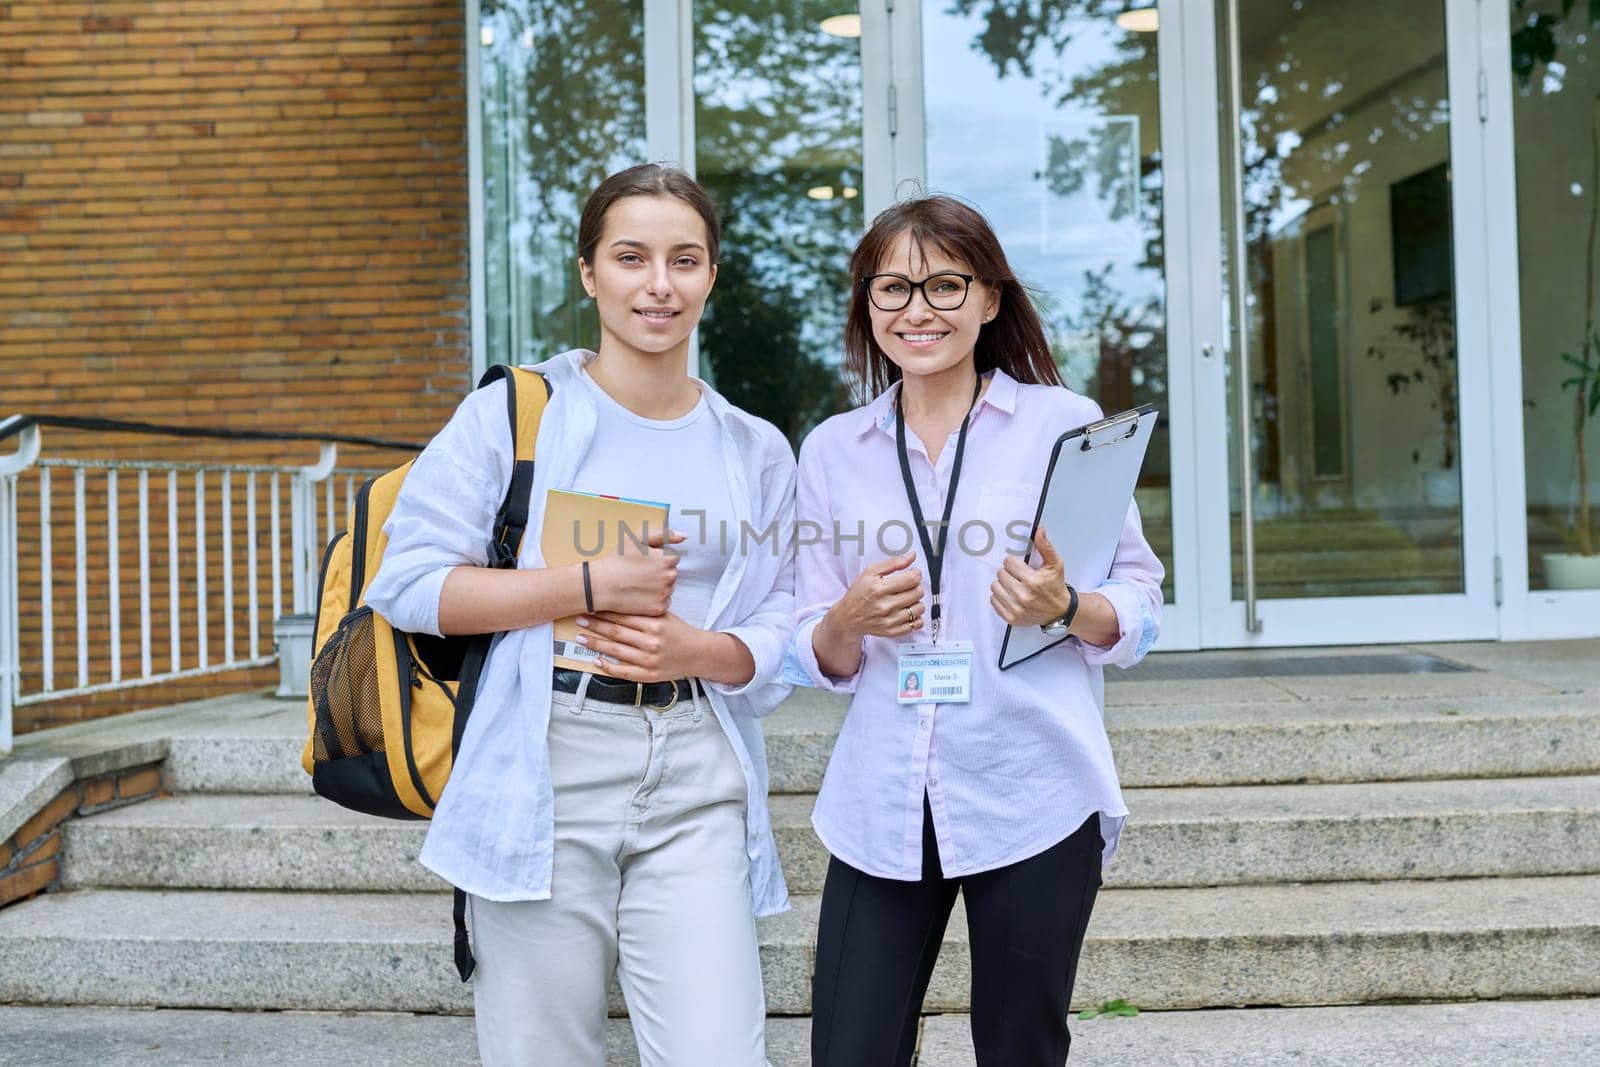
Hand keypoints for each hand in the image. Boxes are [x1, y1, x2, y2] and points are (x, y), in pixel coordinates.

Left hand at [575, 610, 708, 682]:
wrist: (699, 654)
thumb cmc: (680, 632)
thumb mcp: (665, 616)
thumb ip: (644, 611)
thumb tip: (617, 602)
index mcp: (655, 624)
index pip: (622, 617)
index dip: (603, 612)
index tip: (589, 608)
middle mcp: (651, 642)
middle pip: (615, 632)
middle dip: (594, 626)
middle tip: (579, 620)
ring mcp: (649, 660)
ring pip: (616, 651)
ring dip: (595, 644)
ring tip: (581, 638)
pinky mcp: (649, 675)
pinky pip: (623, 672)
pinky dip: (608, 666)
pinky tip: (596, 660)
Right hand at [585, 529, 686, 616]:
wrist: (601, 585)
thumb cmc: (617, 560)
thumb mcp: (637, 538)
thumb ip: (663, 534)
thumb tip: (683, 536)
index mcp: (668, 559)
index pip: (672, 557)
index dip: (657, 558)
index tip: (643, 561)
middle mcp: (671, 577)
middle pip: (671, 573)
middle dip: (659, 572)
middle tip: (638, 573)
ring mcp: (666, 594)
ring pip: (667, 587)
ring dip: (657, 586)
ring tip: (637, 584)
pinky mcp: (659, 608)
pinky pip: (662, 602)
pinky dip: (653, 600)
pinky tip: (639, 595)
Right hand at [824, 551, 926, 641]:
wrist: (848, 617)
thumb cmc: (858, 594)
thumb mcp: (870, 572)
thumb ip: (893, 563)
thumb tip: (911, 556)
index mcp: (879, 588)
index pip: (912, 579)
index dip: (916, 573)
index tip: (912, 574)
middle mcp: (885, 605)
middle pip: (918, 592)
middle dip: (915, 586)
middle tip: (907, 586)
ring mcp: (889, 620)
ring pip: (919, 608)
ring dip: (916, 601)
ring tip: (907, 599)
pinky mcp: (892, 631)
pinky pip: (917, 624)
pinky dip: (916, 616)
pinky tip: (907, 611)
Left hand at [991, 526, 1073, 628]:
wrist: (1059, 611)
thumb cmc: (1055, 587)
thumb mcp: (1055, 565)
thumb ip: (1046, 547)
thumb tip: (1039, 531)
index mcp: (1033, 581)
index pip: (1008, 562)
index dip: (1014, 563)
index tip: (1021, 567)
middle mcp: (1023, 596)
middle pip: (1000, 573)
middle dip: (1009, 573)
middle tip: (1019, 577)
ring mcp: (1015, 608)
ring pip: (995, 586)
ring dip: (1003, 584)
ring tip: (1014, 585)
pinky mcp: (1010, 617)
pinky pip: (993, 600)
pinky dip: (1000, 597)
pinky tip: (1011, 596)